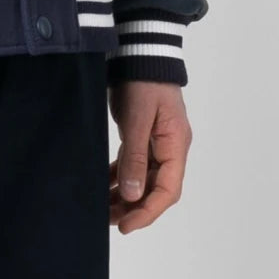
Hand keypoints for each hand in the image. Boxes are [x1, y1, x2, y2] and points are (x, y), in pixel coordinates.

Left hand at [107, 81, 191, 233]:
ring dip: (126, 195)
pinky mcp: (143, 135)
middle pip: (155, 188)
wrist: (139, 52)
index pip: (167, 190)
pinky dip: (121, 176)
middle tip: (109, 220)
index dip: (148, 212)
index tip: (126, 226)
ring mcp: (157, 142)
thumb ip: (135, 156)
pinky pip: (134, 163)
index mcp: (176, 145)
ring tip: (103, 208)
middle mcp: (170, 147)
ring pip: (143, 178)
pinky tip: (104, 184)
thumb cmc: (143, 82)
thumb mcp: (137, 119)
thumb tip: (133, 195)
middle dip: (134, 207)